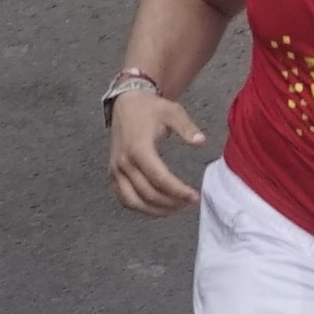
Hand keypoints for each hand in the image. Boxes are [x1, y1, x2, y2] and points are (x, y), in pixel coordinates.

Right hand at [104, 77, 204, 215]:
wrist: (125, 103)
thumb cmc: (149, 108)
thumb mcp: (172, 111)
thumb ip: (187, 128)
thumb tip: (200, 141)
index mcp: (138, 148)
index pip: (160, 179)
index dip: (178, 191)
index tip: (194, 197)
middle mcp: (124, 162)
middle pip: (148, 193)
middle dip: (170, 203)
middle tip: (188, 203)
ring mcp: (116, 170)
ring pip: (133, 201)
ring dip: (155, 210)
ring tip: (175, 208)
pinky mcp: (113, 173)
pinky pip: (124, 198)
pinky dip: (140, 207)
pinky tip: (157, 207)